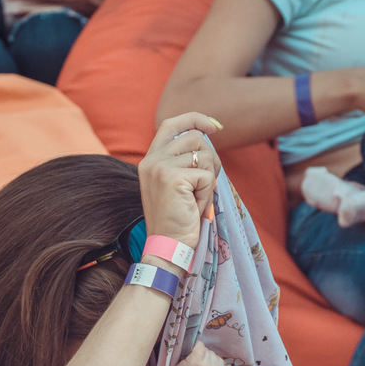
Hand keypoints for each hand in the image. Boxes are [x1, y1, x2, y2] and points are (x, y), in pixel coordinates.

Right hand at [139, 113, 222, 249]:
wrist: (167, 246)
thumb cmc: (177, 219)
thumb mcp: (177, 185)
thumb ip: (184, 161)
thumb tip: (208, 138)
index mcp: (150, 160)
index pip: (170, 124)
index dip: (194, 119)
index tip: (214, 126)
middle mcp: (151, 160)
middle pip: (195, 137)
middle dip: (210, 159)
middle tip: (205, 184)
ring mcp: (160, 167)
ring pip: (204, 155)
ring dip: (208, 178)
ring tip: (196, 198)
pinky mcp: (172, 178)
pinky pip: (206, 176)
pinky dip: (207, 193)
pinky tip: (194, 207)